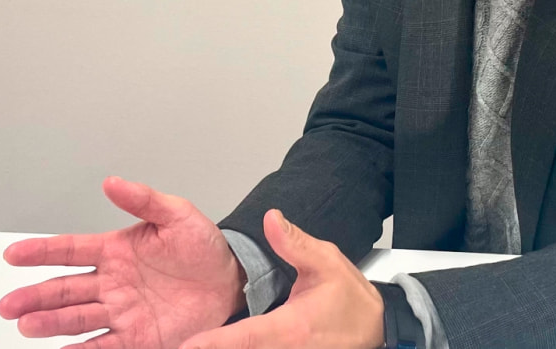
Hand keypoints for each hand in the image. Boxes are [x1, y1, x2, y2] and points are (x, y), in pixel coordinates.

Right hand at [0, 176, 244, 347]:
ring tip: (26, 325)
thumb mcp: (177, 215)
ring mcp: (121, 312)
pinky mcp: (137, 338)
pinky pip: (103, 346)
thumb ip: (143, 199)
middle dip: (35, 296)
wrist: (232, 282)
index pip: (70, 250)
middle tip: (9, 304)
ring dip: (50, 323)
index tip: (13, 254)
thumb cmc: (204, 248)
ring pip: (77, 319)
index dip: (40, 252)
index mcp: (115, 251)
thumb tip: (112, 182)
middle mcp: (111, 283)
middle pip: (64, 289)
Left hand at [178, 209, 383, 348]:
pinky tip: (212, 348)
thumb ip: (295, 243)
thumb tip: (270, 219)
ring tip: (189, 347)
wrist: (377, 330)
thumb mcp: (327, 262)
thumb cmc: (351, 301)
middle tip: (178, 345)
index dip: (214, 344)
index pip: (244, 337)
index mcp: (290, 327)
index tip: (188, 345)